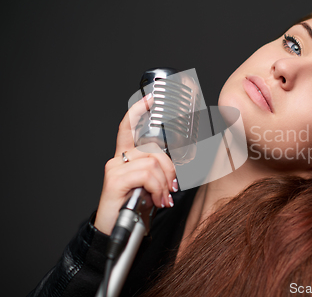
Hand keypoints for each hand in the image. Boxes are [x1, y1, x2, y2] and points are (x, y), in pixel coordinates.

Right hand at [94, 94, 177, 234]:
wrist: (115, 233)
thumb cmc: (134, 210)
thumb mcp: (150, 187)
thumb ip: (158, 173)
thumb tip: (176, 170)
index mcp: (127, 157)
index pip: (130, 127)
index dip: (139, 110)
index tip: (151, 98)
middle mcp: (119, 158)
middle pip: (153, 148)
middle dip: (170, 168)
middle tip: (171, 187)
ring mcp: (115, 167)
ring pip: (153, 162)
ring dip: (163, 183)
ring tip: (161, 198)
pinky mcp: (115, 179)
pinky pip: (147, 173)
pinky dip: (156, 187)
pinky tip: (154, 199)